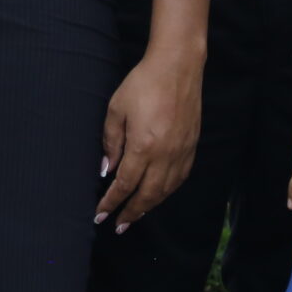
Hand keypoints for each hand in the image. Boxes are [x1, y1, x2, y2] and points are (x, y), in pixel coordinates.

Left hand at [98, 48, 202, 232]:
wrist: (177, 66)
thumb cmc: (143, 84)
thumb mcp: (116, 109)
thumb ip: (111, 142)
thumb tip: (107, 170)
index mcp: (143, 146)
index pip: (124, 185)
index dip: (111, 202)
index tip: (100, 215)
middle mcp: (165, 155)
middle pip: (146, 195)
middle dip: (130, 213)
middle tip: (118, 226)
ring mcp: (181, 152)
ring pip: (165, 191)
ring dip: (149, 206)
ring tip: (136, 215)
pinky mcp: (191, 146)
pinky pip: (179, 178)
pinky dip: (167, 192)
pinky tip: (158, 194)